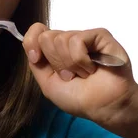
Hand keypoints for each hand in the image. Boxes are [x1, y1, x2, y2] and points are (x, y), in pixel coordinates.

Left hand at [22, 22, 137, 128]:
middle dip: (55, 62)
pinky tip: (92, 68)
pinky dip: (80, 60)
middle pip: (46, 37)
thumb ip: (37, 64)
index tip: (36, 59)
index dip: (31, 42)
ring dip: (70, 65)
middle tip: (71, 75)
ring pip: (60, 39)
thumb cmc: (80, 98)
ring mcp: (85, 37)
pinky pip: (77, 40)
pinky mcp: (100, 36)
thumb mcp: (48, 84)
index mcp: (56, 50)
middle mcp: (69, 41)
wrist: (106, 106)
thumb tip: (32, 47)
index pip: (37, 31)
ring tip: (84, 74)